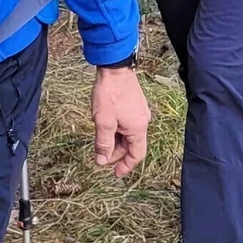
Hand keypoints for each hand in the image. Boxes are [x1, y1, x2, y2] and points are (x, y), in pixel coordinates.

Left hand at [92, 64, 148, 178]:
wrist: (115, 68)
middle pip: (132, 145)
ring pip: (129, 134)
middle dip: (116, 152)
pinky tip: (106, 125)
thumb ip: (103, 144)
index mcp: (138, 129)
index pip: (137, 155)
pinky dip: (118, 130)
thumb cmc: (110, 94)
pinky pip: (128, 124)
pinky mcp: (135, 105)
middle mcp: (143, 122)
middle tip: (100, 154)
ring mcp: (140, 112)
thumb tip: (102, 161)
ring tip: (101, 138)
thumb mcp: (103, 122)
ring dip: (116, 140)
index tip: (115, 173)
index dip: (126, 166)